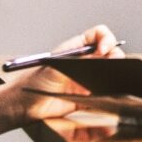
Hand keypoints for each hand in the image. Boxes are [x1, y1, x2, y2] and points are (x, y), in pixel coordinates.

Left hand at [7, 24, 125, 123]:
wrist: (25, 106)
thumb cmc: (33, 82)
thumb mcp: (54, 65)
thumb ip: (77, 58)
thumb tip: (100, 54)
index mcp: (77, 49)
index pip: (99, 35)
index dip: (106, 39)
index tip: (104, 50)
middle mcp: (86, 62)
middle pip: (111, 53)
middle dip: (116, 58)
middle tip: (112, 67)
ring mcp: (89, 79)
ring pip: (112, 73)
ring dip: (115, 76)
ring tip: (109, 82)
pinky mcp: (90, 97)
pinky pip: (107, 94)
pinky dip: (111, 94)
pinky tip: (106, 95)